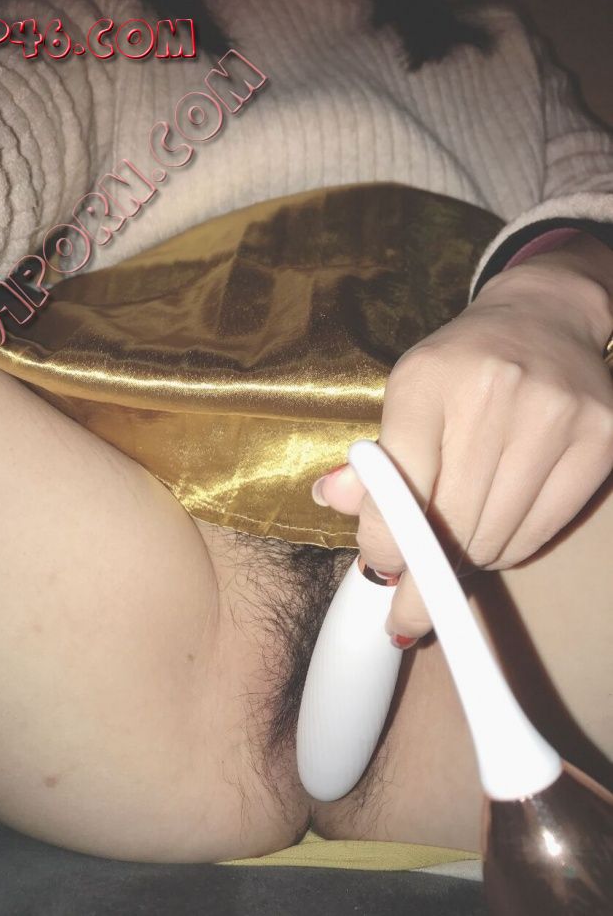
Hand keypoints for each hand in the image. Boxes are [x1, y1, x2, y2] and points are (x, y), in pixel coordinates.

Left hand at [312, 251, 612, 641]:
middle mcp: (494, 392)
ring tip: (455, 547)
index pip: (399, 487)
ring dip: (466, 561)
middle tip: (411, 594)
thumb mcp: (405, 394)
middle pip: (451, 523)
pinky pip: (539, 533)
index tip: (381, 571)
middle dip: (422, 572)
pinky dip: (507, 550)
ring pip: (495, 538)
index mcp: (428, 380)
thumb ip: (373, 456)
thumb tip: (330, 498)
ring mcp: (555, 417)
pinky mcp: (600, 441)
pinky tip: (492, 533)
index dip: (385, 543)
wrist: (543, 320)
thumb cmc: (460, 367)